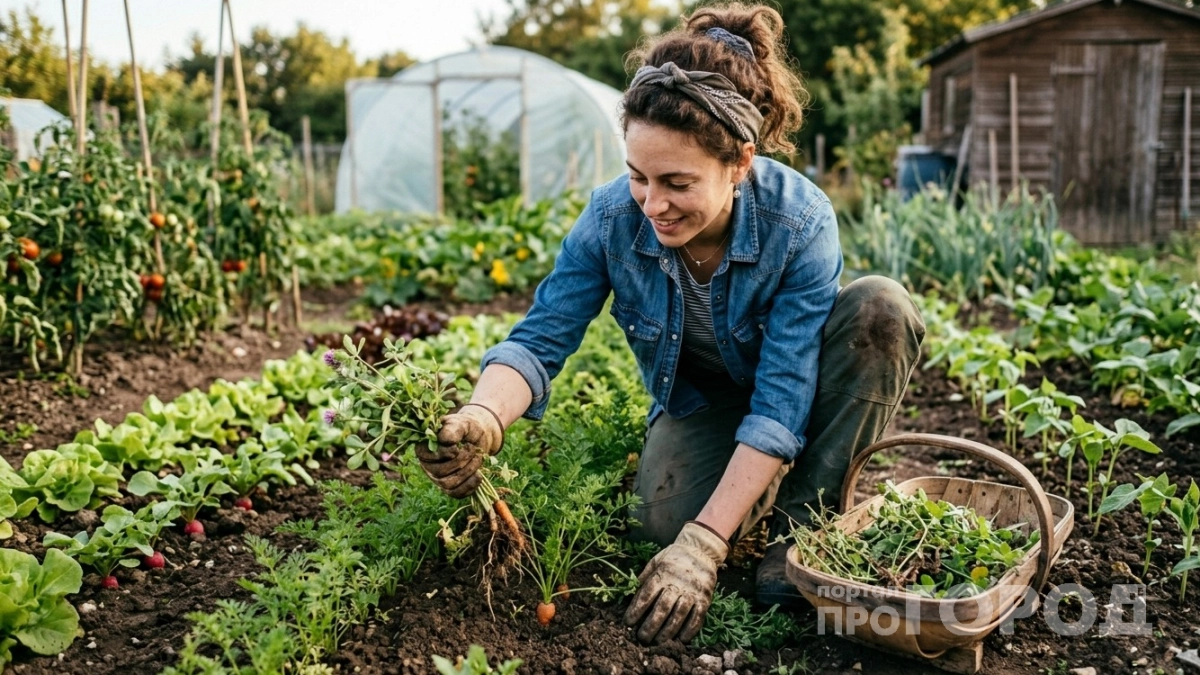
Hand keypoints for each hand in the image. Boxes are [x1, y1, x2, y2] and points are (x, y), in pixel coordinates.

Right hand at [416, 404, 503, 498]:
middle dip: (461, 461)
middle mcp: (428, 465)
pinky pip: (456, 493)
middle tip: (473, 449)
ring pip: (449, 484)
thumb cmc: (467, 429)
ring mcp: (438, 478)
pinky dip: (470, 486)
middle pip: (440, 473)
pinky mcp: (450, 487)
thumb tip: (444, 440)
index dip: (447, 453)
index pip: (429, 457)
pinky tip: (479, 475)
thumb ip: (453, 429)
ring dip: (468, 472)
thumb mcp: (462, 424)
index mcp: (424, 447)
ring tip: (477, 458)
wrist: (478, 438)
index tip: (460, 445)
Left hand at [623, 521, 728, 643]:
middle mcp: (677, 583)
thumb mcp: (656, 561)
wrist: (701, 550)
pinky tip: (681, 640)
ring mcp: (693, 592)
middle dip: (651, 625)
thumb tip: (629, 594)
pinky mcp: (705, 598)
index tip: (628, 622)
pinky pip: (697, 617)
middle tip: (642, 638)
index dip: (636, 610)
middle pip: (662, 608)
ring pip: (679, 615)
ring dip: (668, 631)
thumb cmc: (674, 557)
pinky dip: (689, 630)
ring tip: (658, 642)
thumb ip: (644, 578)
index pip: (647, 595)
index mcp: (663, 574)